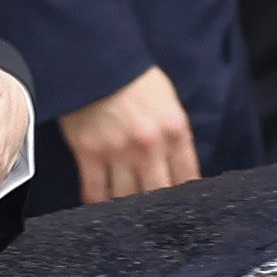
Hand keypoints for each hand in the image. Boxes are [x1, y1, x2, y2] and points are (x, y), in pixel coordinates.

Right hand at [61, 63, 199, 204]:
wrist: (95, 60)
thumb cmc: (133, 81)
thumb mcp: (168, 103)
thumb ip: (175, 137)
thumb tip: (179, 172)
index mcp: (174, 130)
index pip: (187, 177)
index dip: (185, 198)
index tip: (180, 208)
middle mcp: (149, 145)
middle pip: (158, 194)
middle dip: (158, 208)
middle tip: (153, 217)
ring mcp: (118, 150)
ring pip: (126, 198)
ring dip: (127, 207)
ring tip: (126, 213)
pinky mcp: (89, 152)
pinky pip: (94, 190)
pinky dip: (97, 201)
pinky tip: (100, 203)